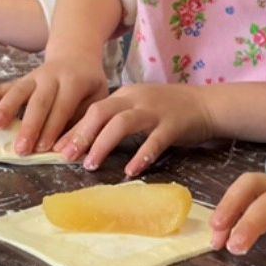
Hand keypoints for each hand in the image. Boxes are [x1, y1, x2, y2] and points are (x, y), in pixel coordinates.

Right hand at [0, 54, 107, 154]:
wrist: (77, 54)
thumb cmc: (90, 83)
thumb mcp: (99, 96)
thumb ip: (86, 118)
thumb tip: (73, 146)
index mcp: (74, 82)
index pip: (62, 107)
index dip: (53, 127)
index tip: (44, 148)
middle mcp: (51, 77)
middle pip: (38, 102)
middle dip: (29, 126)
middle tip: (21, 148)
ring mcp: (34, 77)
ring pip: (18, 92)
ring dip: (5, 109)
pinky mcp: (22, 79)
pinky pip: (2, 85)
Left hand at [55, 83, 215, 175]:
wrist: (209, 105)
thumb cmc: (171, 110)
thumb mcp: (140, 107)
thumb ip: (118, 117)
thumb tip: (87, 138)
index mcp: (126, 94)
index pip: (93, 109)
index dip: (73, 129)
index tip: (57, 148)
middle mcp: (137, 99)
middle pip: (101, 112)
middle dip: (80, 134)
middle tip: (65, 156)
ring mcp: (155, 111)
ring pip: (122, 123)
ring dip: (103, 144)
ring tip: (91, 165)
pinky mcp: (173, 125)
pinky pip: (154, 141)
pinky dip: (140, 156)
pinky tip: (130, 171)